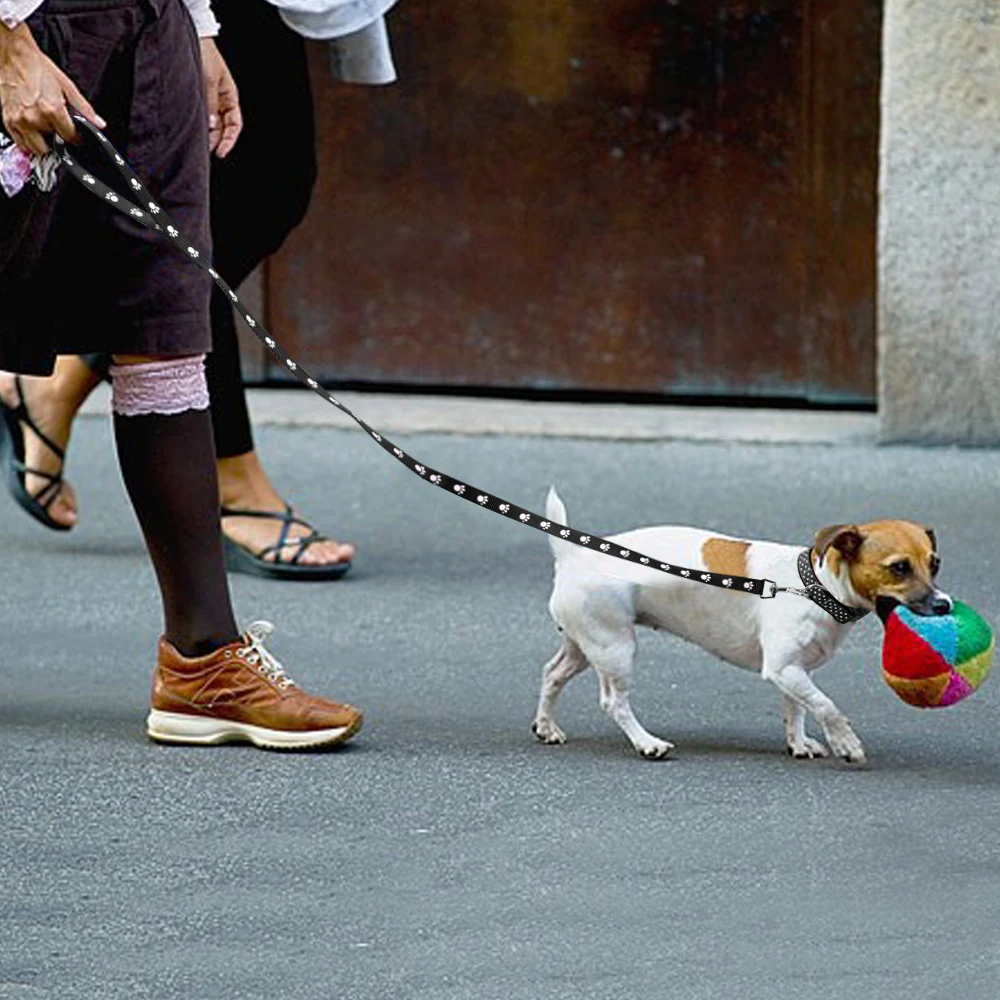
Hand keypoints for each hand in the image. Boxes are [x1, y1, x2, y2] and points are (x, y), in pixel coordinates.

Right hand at [0, 22, 104, 155]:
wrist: (14, 56)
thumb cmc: (38, 68)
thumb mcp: (67, 87)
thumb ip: (84, 109)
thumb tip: (99, 124)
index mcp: (52, 110)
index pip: (70, 137)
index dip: (77, 138)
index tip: (76, 136)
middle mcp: (35, 118)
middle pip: (54, 146)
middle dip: (59, 141)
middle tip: (59, 131)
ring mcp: (20, 121)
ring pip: (37, 149)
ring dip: (44, 144)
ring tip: (46, 131)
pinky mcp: (8, 121)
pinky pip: (21, 144)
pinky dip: (28, 142)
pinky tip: (33, 132)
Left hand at [199, 38, 240, 157]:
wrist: (192, 36)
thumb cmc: (205, 54)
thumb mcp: (208, 79)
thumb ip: (210, 103)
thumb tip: (211, 126)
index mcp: (230, 96)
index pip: (235, 124)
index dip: (230, 139)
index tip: (221, 152)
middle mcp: (221, 100)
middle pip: (223, 127)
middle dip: (216, 140)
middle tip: (207, 151)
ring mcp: (210, 98)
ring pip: (211, 123)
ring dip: (207, 134)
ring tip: (199, 143)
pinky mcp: (198, 95)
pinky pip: (201, 114)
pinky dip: (198, 124)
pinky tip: (193, 129)